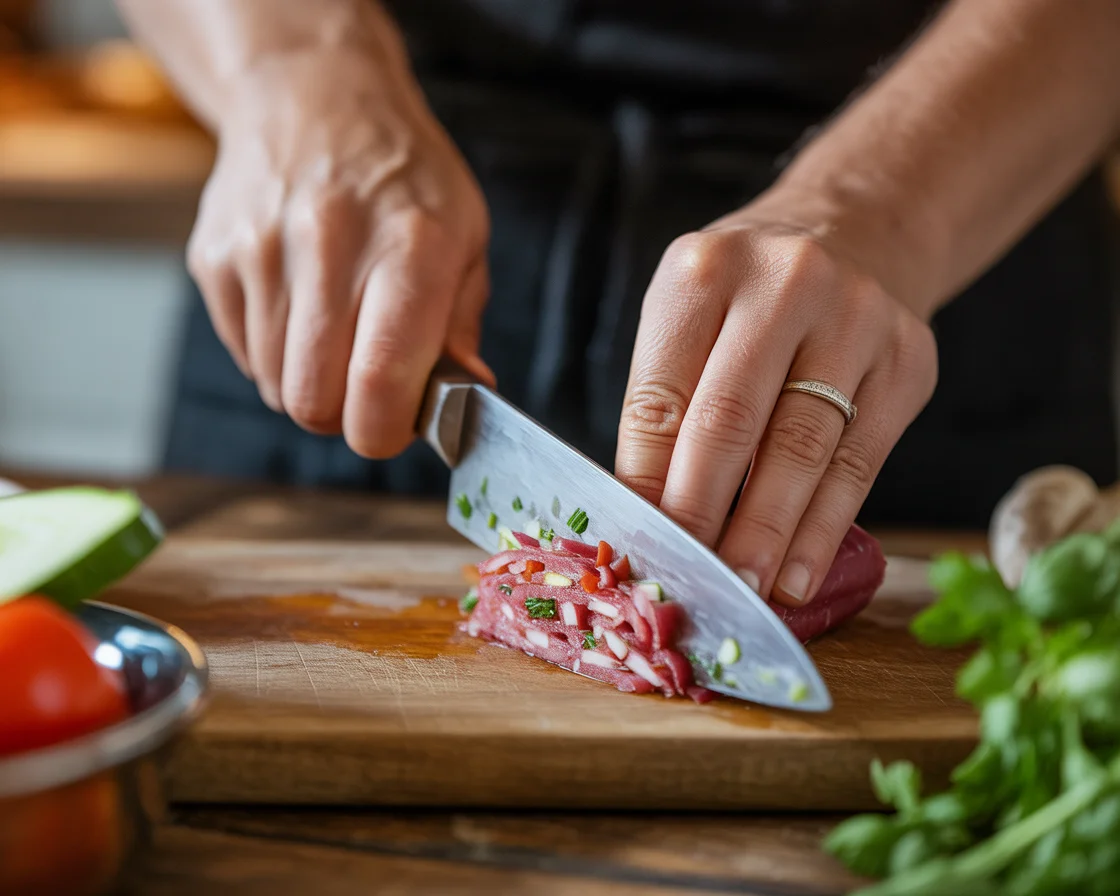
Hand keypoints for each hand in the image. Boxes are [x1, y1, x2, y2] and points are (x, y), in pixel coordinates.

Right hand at [187, 48, 492, 456]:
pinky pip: (244, 355)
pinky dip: (275, 354)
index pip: (378, 380)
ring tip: (336, 332)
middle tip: (367, 388)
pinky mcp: (213, 257)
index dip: (385, 430)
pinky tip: (300, 306)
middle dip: (345, 416)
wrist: (313, 97)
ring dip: (309, 383)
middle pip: (314, 402)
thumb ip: (460, 326)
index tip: (396, 426)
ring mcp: (259, 249)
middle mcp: (328, 244)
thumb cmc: (402, 178)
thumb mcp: (463, 237)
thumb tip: (465, 399)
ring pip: (275, 386)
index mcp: (409, 246)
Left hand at [615, 192, 937, 606]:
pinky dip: (822, 529)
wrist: (856, 231)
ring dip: (765, 535)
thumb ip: (666, 403)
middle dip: (701, 515)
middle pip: (731, 422)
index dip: (646, 483)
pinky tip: (797, 574)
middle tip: (686, 582)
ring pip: (801, 449)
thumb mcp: (690, 317)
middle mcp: (785, 283)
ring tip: (741, 589)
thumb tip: (647, 518)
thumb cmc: (748, 296)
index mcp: (704, 271)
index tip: (636, 546)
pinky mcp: (909, 361)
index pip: (662, 397)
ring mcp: (857, 319)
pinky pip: (859, 463)